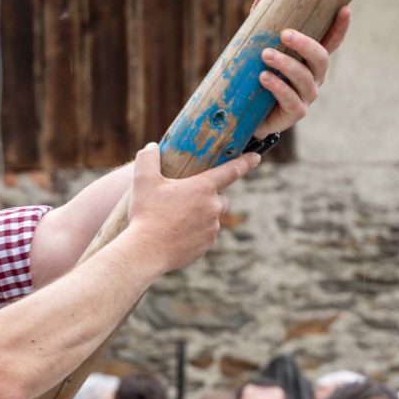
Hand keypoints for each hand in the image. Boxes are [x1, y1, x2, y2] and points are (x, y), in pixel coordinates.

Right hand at [123, 144, 257, 271]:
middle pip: (220, 198)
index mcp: (203, 188)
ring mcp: (211, 229)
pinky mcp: (206, 246)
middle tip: (186, 199)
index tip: (256, 157)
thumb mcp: (143, 180)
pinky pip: (205, 235)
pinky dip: (195, 233)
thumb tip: (153, 147)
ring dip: (200, 216)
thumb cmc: (146, 213)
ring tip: (175, 219)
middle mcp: (213, 207)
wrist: (146, 251)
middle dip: (208, 197)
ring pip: (211, 218)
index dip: (245, 162)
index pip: (231, 170)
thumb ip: (148, 158)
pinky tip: (176, 234)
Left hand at [250, 9, 350, 139]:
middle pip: (321, 58)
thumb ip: (262, 26)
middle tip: (285, 34)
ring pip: (304, 78)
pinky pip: (291, 99)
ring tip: (266, 55)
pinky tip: (264, 78)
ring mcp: (307, 95)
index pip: (331, 42)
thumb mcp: (258, 50)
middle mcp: (314, 77)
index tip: (344, 9)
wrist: (247, 113)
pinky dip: (278, 87)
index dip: (340, 27)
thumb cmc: (257, 76)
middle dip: (305, 44)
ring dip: (286, 64)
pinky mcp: (296, 112)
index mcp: (310, 60)